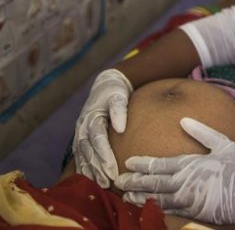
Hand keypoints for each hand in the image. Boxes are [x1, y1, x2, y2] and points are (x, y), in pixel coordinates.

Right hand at [73, 68, 132, 187]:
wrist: (105, 85)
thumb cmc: (115, 91)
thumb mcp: (119, 96)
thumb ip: (119, 110)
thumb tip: (120, 128)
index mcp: (91, 117)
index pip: (97, 140)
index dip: (104, 156)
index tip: (112, 171)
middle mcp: (82, 127)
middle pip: (88, 151)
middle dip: (97, 168)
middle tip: (108, 183)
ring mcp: (79, 132)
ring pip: (82, 155)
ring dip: (90, 171)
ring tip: (101, 185)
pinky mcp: (81, 137)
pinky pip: (80, 155)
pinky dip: (84, 168)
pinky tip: (91, 179)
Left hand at [115, 118, 234, 228]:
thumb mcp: (222, 143)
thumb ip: (201, 131)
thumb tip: (183, 120)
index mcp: (189, 164)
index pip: (157, 164)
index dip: (141, 163)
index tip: (128, 162)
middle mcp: (183, 182)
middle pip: (151, 182)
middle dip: (133, 182)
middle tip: (118, 181)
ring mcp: (186, 200)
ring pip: (156, 199)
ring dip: (139, 197)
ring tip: (125, 196)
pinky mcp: (192, 213)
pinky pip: (169, 211)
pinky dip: (155, 209)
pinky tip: (146, 208)